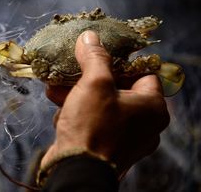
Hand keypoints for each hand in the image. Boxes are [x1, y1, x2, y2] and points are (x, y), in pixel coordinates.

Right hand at [42, 31, 169, 175]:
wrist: (75, 170)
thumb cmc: (93, 126)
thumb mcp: (94, 83)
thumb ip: (95, 57)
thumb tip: (90, 36)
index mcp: (151, 108)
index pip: (142, 73)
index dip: (120, 61)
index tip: (99, 54)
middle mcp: (143, 124)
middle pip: (116, 88)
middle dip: (88, 78)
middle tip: (72, 68)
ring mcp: (123, 138)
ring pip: (100, 105)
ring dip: (76, 93)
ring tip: (56, 85)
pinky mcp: (105, 147)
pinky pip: (92, 121)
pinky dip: (76, 112)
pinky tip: (58, 106)